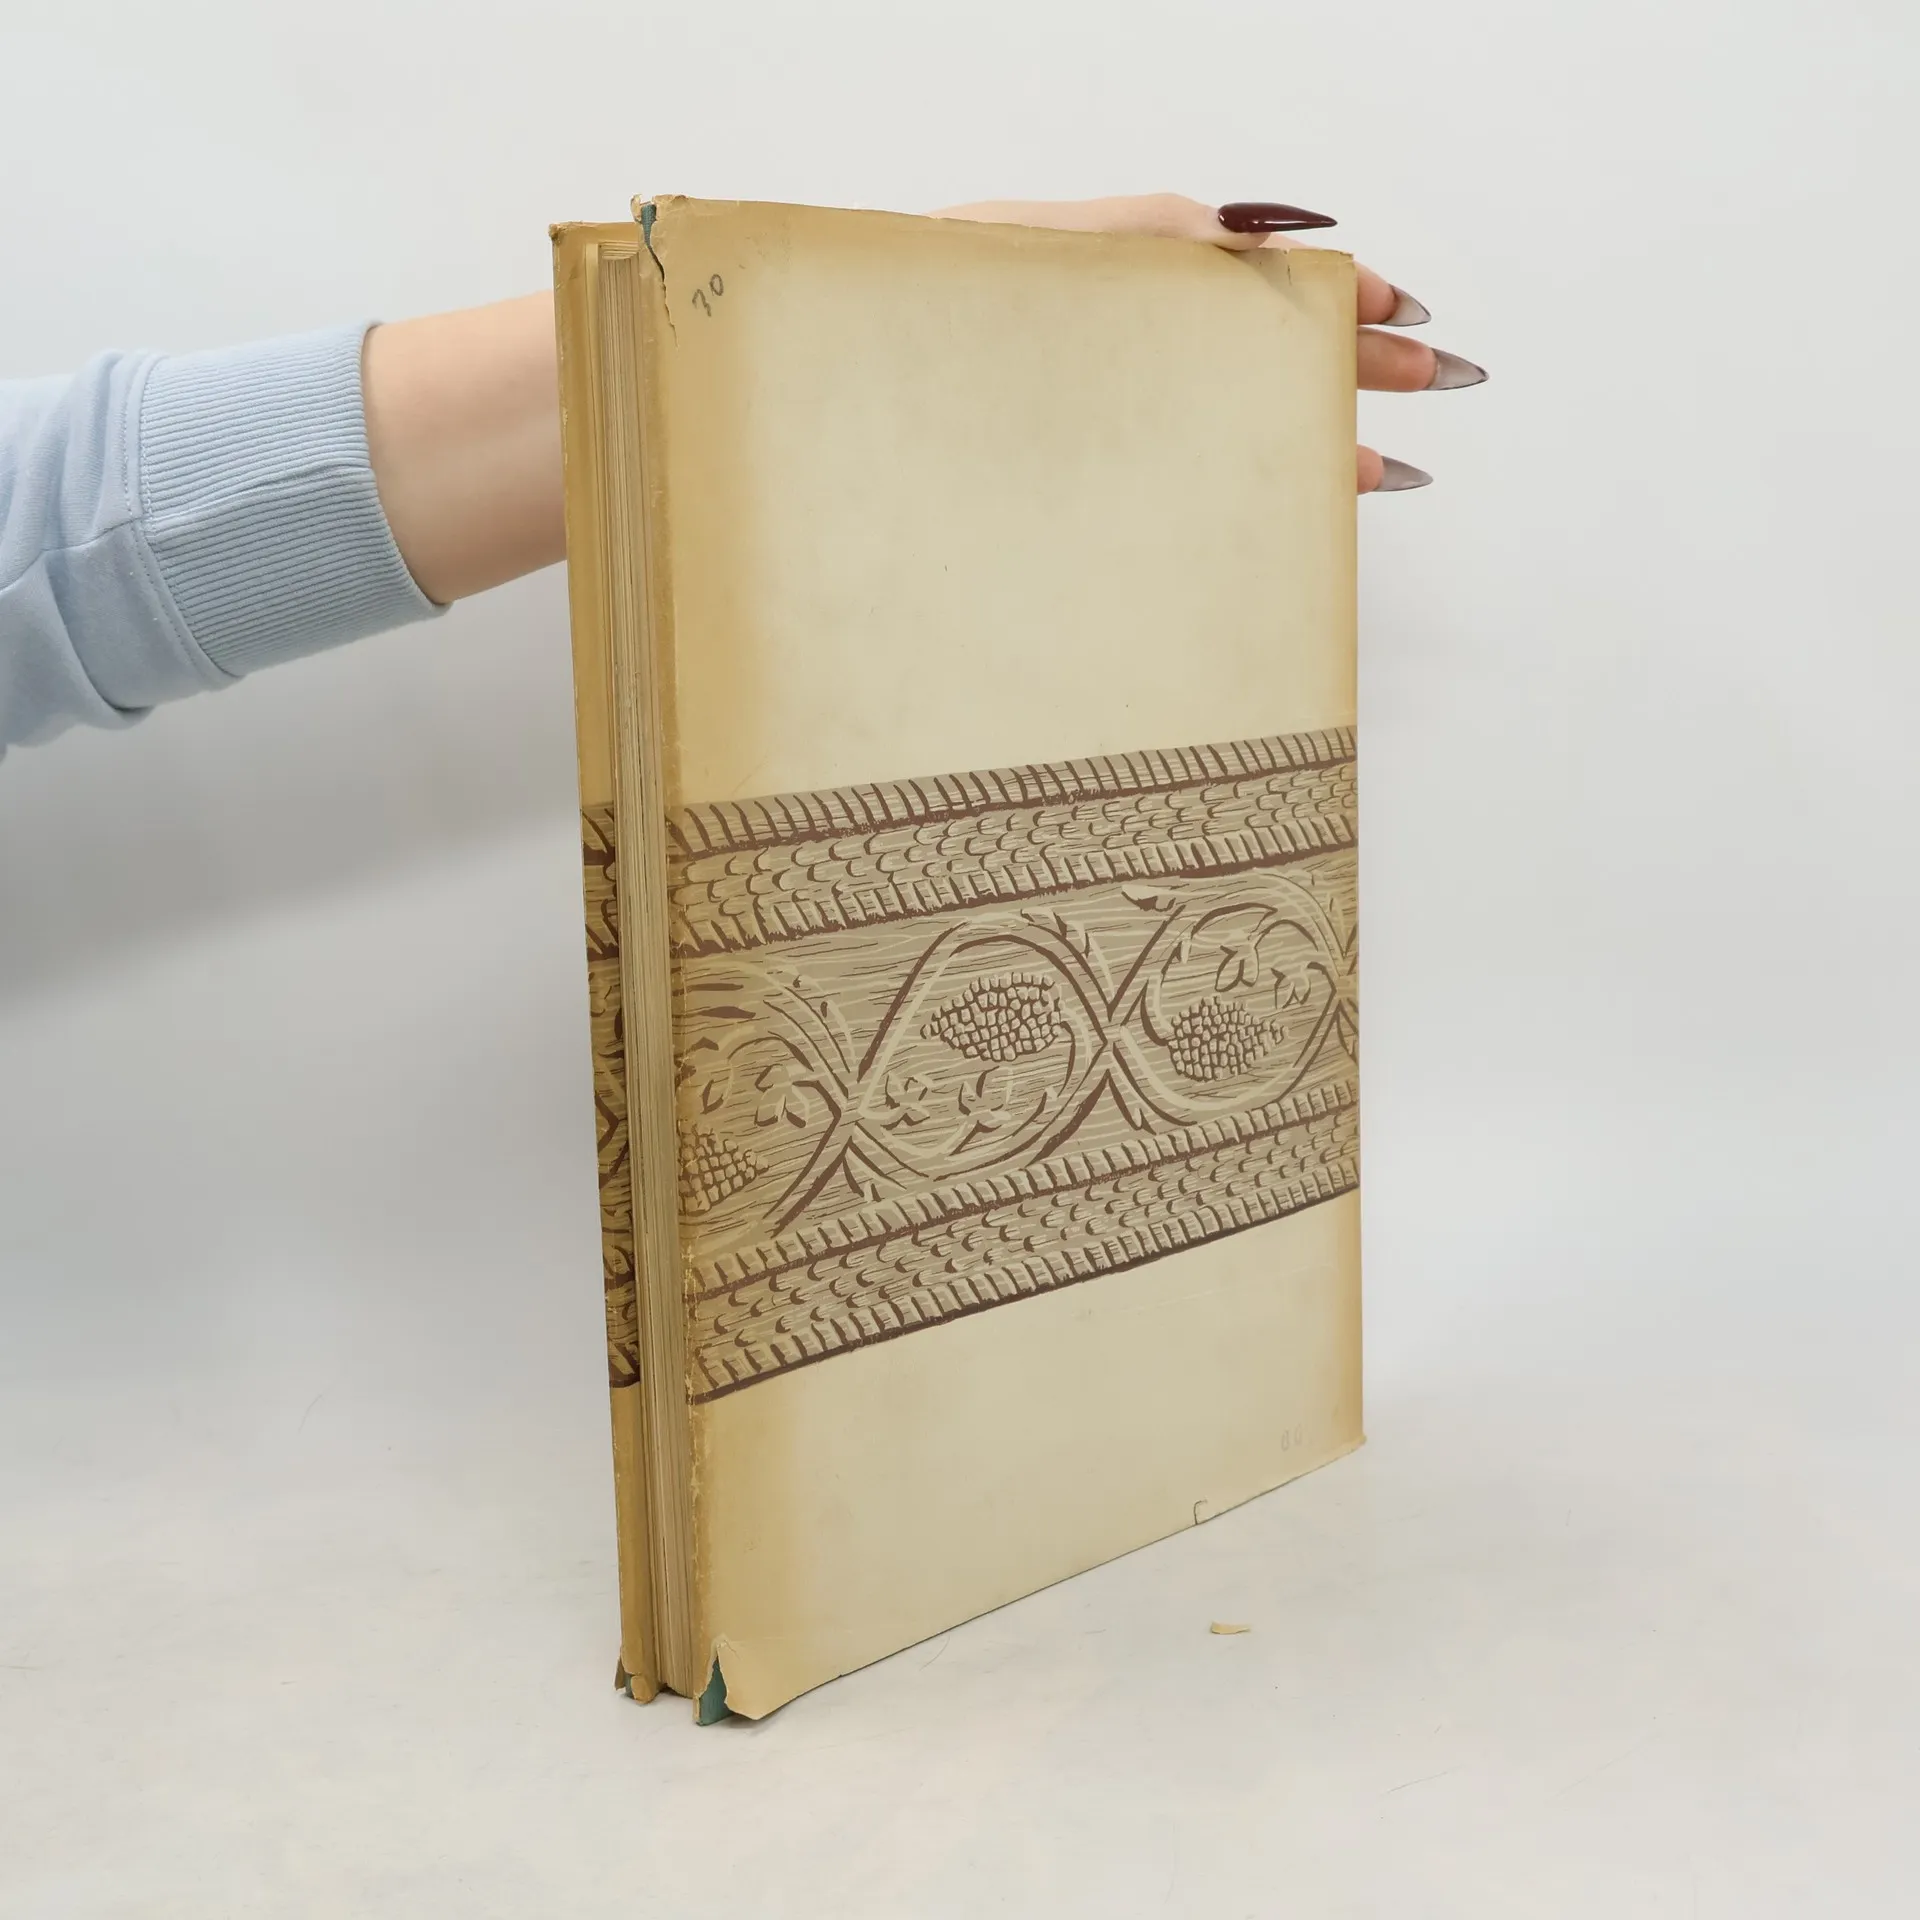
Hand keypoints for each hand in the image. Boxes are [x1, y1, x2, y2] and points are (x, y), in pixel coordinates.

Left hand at [934, 194, 1482, 493]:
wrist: (827, 388)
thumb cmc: (906, 308)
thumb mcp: (1020, 247)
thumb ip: (1138, 237)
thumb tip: (1242, 229)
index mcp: (1112, 277)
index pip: (1244, 273)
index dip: (1323, 288)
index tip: (1395, 303)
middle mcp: (1118, 347)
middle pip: (1256, 343)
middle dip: (1352, 358)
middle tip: (1438, 373)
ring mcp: (1105, 412)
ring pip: (1232, 419)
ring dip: (1313, 435)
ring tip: (1391, 464)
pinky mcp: (1083, 475)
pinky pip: (1187, 476)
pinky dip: (1246, 485)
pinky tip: (1296, 505)